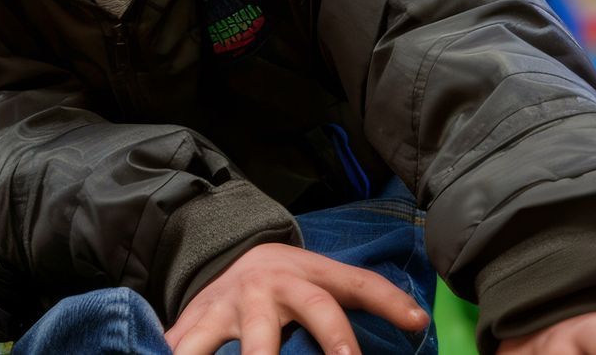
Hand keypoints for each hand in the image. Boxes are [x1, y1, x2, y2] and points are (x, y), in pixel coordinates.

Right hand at [163, 243, 427, 354]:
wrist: (228, 251)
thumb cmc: (291, 277)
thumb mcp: (329, 277)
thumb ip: (372, 295)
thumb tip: (420, 322)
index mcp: (304, 278)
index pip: (347, 289)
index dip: (381, 304)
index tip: (412, 326)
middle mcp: (263, 292)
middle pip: (270, 329)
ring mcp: (223, 308)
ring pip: (213, 339)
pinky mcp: (194, 322)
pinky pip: (181, 345)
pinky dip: (174, 354)